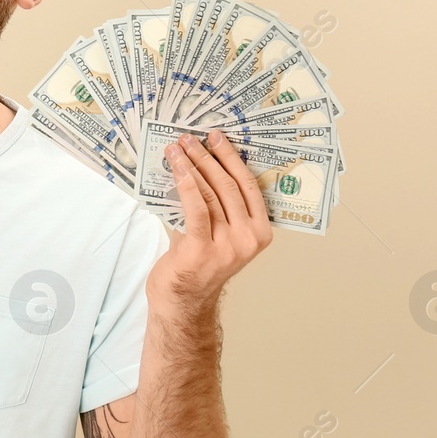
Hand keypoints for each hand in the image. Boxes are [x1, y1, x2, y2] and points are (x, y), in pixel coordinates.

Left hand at [147, 128, 272, 312]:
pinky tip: (176, 168)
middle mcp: (249, 239)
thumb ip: (215, 205)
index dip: (231, 157)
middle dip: (207, 157)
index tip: (216, 137)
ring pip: (210, 193)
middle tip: (189, 138)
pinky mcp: (203, 249)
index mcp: (260, 232)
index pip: (248, 185)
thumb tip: (197, 163)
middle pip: (228, 186)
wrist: (183, 301)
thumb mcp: (217, 232)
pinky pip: (195, 208)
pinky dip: (185, 184)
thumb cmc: (198, 264)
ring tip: (176, 148)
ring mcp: (228, 246)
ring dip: (191, 166)